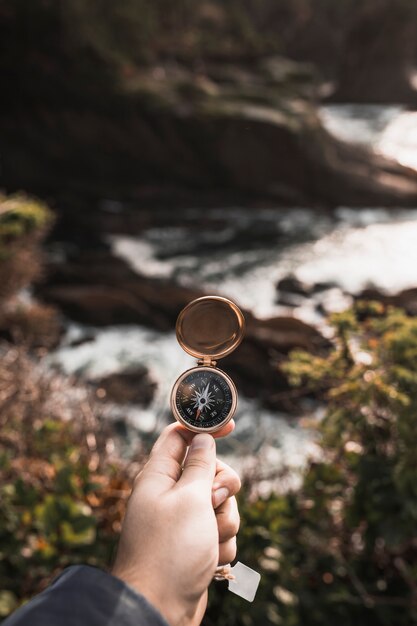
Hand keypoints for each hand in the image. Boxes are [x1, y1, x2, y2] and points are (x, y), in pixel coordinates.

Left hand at [112, 421, 240, 625]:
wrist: (158, 609)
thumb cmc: (170, 551)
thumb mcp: (190, 499)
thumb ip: (201, 465)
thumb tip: (203, 438)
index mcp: (159, 476)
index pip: (180, 436)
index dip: (204, 427)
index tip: (231, 426)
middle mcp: (170, 495)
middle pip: (210, 470)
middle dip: (222, 487)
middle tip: (212, 501)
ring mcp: (184, 521)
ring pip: (221, 503)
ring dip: (224, 521)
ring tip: (208, 541)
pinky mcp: (196, 544)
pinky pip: (221, 531)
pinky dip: (222, 544)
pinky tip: (209, 561)